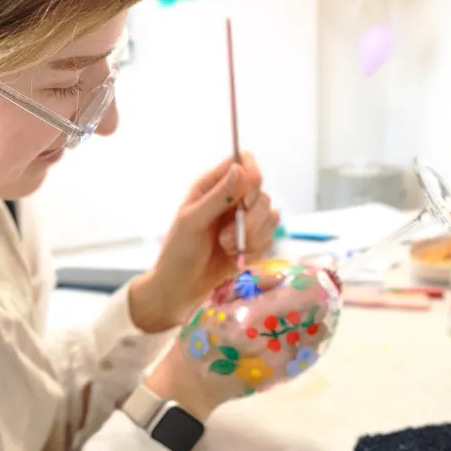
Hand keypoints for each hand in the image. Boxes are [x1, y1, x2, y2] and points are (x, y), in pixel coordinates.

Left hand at [128, 153, 279, 333]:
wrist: (182, 288)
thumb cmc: (179, 252)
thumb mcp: (193, 221)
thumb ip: (218, 196)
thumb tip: (241, 168)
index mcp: (212, 186)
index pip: (244, 162)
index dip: (252, 176)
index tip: (246, 199)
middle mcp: (231, 199)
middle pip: (262, 192)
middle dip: (250, 218)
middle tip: (226, 237)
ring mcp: (244, 220)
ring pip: (271, 216)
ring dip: (251, 237)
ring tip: (225, 248)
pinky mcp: (253, 241)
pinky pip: (270, 238)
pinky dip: (255, 250)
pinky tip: (235, 258)